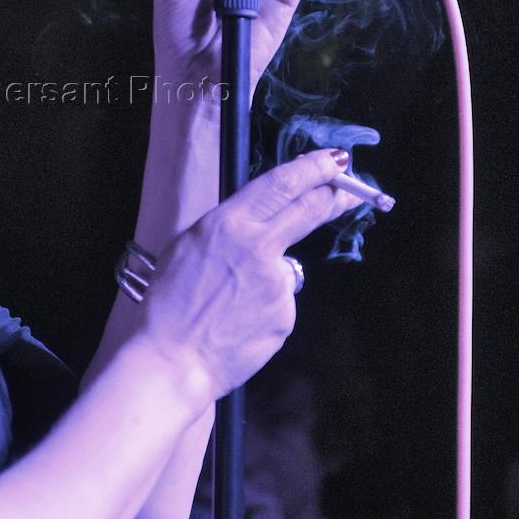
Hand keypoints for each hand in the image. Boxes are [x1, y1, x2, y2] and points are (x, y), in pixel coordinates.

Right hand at [134, 149, 356, 404]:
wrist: (173, 358)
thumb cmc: (170, 303)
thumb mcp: (188, 246)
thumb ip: (226, 229)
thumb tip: (254, 223)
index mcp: (228, 223)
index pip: (281, 184)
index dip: (312, 168)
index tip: (333, 159)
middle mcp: (258, 247)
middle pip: (308, 209)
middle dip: (334, 196)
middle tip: (349, 191)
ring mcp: (277, 283)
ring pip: (285, 265)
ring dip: (268, 275)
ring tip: (230, 301)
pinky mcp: (286, 314)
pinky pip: (280, 300)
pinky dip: (265, 306)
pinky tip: (239, 320)